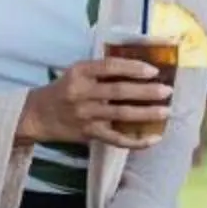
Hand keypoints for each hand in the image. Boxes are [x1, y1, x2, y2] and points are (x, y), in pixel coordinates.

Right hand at [21, 57, 172, 147]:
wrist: (39, 115)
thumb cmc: (64, 90)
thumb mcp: (77, 72)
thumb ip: (102, 70)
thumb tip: (139, 68)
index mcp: (80, 72)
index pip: (110, 66)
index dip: (133, 67)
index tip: (153, 70)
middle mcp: (82, 93)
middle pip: (119, 91)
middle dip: (146, 91)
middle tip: (167, 91)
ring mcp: (86, 115)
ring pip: (121, 114)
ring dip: (146, 114)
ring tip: (166, 111)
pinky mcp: (89, 134)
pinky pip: (116, 139)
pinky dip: (136, 141)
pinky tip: (153, 139)